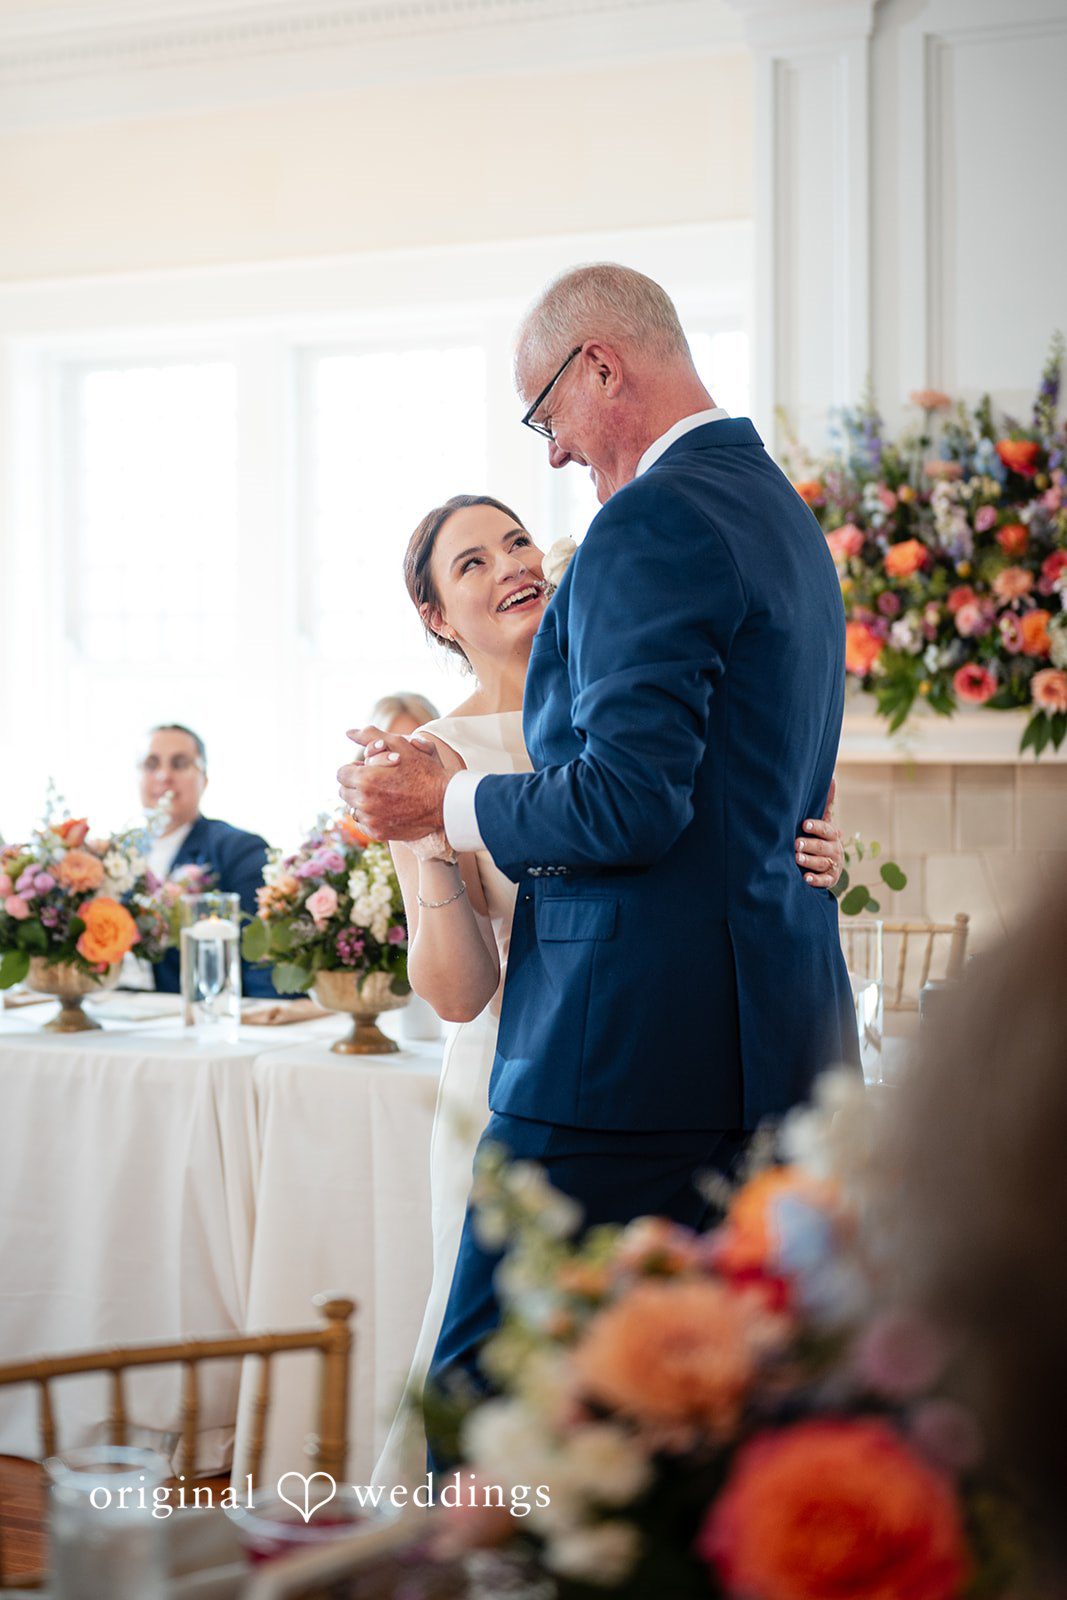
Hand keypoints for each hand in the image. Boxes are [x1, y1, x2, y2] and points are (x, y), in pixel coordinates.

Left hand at [337, 726, 449, 842]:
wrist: (445, 802)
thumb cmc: (424, 771)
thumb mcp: (400, 745)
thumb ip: (371, 735)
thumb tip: (348, 732)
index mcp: (365, 779)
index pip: (341, 773)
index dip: (354, 769)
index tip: (367, 769)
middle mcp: (364, 802)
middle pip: (344, 791)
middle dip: (356, 784)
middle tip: (375, 781)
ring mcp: (370, 820)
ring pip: (353, 808)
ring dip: (361, 801)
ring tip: (380, 795)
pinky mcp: (378, 833)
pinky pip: (363, 824)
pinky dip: (369, 817)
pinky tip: (384, 809)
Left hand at [795, 778, 844, 888]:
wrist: (828, 865)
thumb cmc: (820, 838)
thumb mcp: (824, 822)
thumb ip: (827, 804)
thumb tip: (833, 777)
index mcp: (832, 834)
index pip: (826, 829)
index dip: (816, 827)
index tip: (804, 824)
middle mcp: (834, 849)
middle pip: (822, 847)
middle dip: (809, 845)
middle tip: (796, 844)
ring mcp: (833, 865)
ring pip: (822, 863)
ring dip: (809, 861)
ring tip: (797, 858)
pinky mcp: (830, 879)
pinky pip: (824, 881)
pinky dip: (815, 880)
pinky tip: (805, 878)